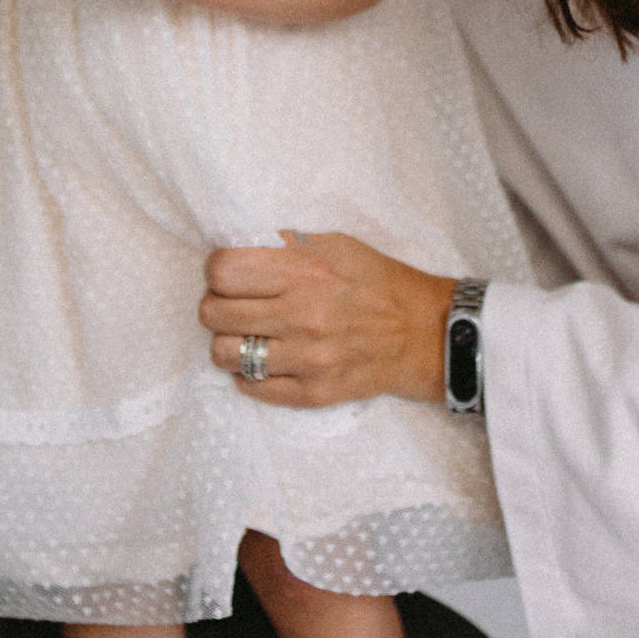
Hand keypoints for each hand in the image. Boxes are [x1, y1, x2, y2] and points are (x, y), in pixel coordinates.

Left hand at [200, 231, 456, 407]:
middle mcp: (304, 316)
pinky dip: (249, 373)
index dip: (217, 269)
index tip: (228, 273)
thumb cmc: (378, 282)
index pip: (223, 271)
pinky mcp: (313, 392)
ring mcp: (307, 359)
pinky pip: (251, 386)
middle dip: (216, 304)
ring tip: (247, 334)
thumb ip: (287, 246)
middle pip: (213, 313)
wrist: (425, 334)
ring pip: (224, 353)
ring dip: (228, 341)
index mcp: (307, 271)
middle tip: (235, 304)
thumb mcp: (337, 245)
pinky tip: (266, 359)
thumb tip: (238, 245)